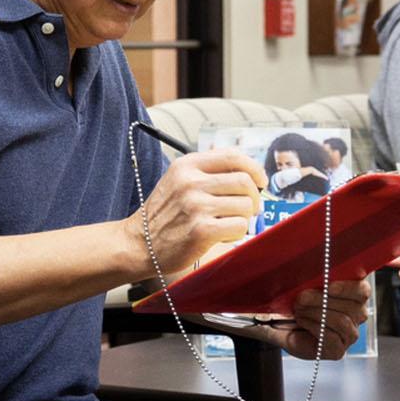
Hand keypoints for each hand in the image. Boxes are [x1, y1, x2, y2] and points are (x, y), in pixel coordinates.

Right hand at [131, 149, 261, 274]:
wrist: (138, 244)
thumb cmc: (163, 214)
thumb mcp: (178, 180)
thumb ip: (207, 170)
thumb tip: (246, 168)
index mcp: (187, 165)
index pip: (233, 156)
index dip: (254, 168)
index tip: (260, 180)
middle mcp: (191, 182)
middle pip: (245, 182)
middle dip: (254, 197)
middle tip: (249, 208)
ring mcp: (196, 205)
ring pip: (245, 205)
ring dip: (244, 218)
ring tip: (227, 224)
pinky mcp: (201, 230)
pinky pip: (239, 226)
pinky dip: (237, 233)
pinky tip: (222, 235)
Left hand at [272, 279, 371, 360]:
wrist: (285, 328)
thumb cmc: (296, 305)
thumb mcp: (299, 287)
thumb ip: (299, 278)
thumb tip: (284, 261)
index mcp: (354, 295)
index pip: (361, 290)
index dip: (347, 287)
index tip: (327, 285)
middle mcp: (357, 315)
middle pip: (352, 307)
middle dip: (323, 300)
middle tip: (301, 298)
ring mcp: (349, 334)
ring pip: (342, 321)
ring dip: (317, 314)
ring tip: (299, 311)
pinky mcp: (338, 350)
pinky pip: (332, 338)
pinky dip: (315, 328)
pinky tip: (303, 323)